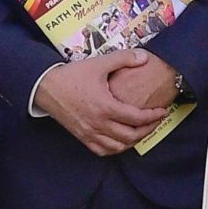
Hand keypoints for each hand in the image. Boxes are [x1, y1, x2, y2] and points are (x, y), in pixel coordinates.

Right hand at [36, 50, 168, 155]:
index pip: (136, 118)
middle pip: (131, 136)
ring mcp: (89, 133)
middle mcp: (98, 124)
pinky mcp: (82, 137)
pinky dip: (116, 148)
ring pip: (118, 147)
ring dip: (133, 141)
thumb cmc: (72, 75)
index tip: (162, 111)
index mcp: (105, 107)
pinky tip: (122, 141)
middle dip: (148, 129)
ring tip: (142, 130)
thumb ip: (123, 59)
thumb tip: (145, 57)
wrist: (45, 87)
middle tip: (156, 121)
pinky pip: (102, 151)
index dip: (153, 116)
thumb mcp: (99, 63)